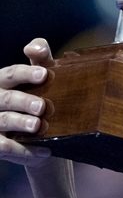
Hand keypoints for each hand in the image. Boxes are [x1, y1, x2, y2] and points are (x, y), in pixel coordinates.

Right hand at [0, 38, 53, 166]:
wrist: (39, 129)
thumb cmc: (38, 91)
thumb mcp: (40, 73)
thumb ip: (40, 57)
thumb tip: (34, 47)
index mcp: (3, 81)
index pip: (11, 73)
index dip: (27, 74)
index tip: (44, 74)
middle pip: (6, 98)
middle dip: (23, 101)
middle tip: (41, 106)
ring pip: (3, 121)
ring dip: (20, 123)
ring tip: (38, 126)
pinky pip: (6, 148)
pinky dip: (25, 151)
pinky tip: (45, 151)